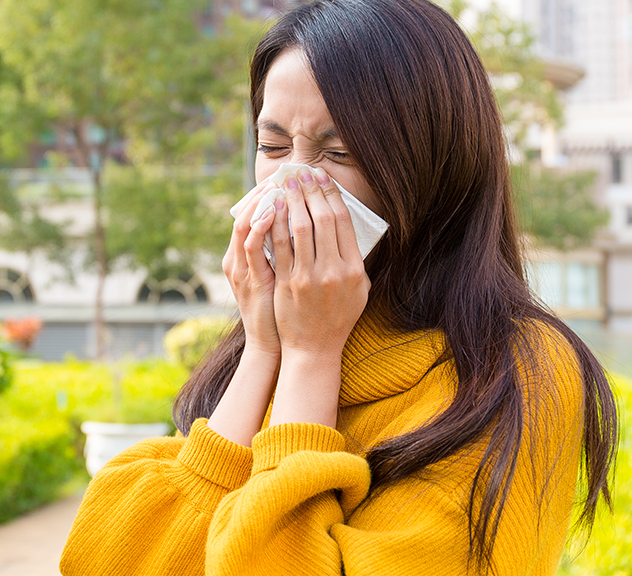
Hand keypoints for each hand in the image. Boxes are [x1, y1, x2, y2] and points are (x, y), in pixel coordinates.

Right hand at [222, 181, 281, 357]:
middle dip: (265, 191)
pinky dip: (260, 225)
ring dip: (261, 201)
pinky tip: (272, 210)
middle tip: (283, 172)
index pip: (252, 214)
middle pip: (245, 212)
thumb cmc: (282, 312)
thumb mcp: (279, 278)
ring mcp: (239, 268)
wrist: (274, 344)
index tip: (286, 177)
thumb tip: (306, 225)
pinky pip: (250, 245)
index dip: (267, 194)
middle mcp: (237, 259)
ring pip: (244, 224)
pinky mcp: (247, 278)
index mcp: (244, 257)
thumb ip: (285, 254)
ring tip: (277, 182)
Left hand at [270, 167, 369, 358]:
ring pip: (299, 228)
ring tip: (286, 183)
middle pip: (322, 219)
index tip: (322, 178)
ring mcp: (309, 277)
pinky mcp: (287, 283)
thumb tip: (344, 226)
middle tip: (302, 172)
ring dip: (292, 201)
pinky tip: (272, 208)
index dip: (331, 195)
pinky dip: (276, 224)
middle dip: (311, 191)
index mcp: (354, 269)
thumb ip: (354, 259)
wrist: (314, 348)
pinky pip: (280, 247)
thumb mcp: (359, 289)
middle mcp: (334, 271)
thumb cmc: (338, 318)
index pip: (342, 222)